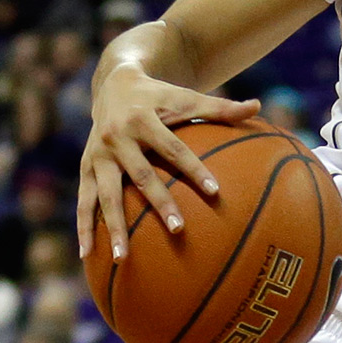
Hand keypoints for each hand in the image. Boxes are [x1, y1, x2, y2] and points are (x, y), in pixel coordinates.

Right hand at [77, 63, 259, 261]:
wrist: (113, 85)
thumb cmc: (160, 96)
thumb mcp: (186, 97)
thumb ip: (221, 107)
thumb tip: (258, 106)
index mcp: (143, 120)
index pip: (174, 149)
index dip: (194, 169)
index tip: (215, 191)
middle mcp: (116, 138)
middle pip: (140, 175)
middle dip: (158, 203)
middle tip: (178, 229)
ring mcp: (97, 156)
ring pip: (105, 195)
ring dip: (113, 227)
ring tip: (124, 258)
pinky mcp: (84, 169)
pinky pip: (83, 202)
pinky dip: (83, 228)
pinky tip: (88, 255)